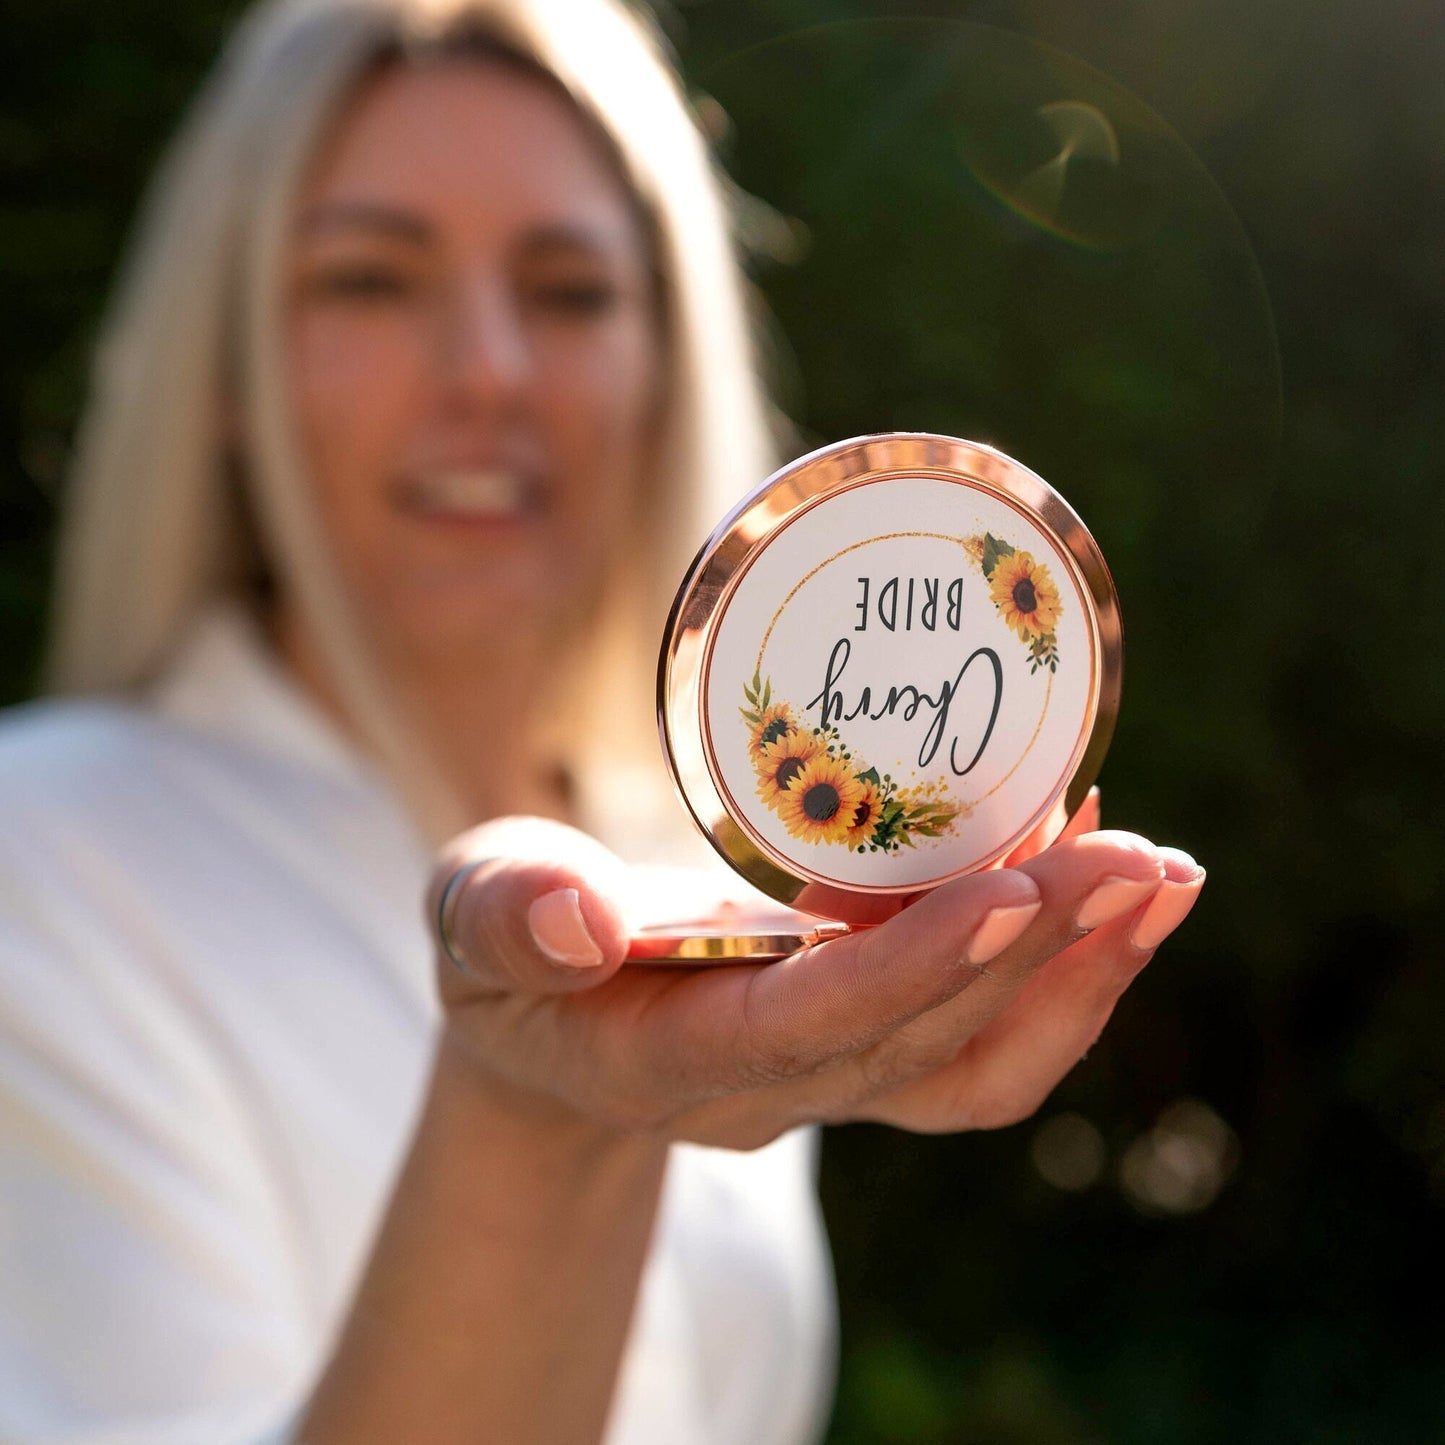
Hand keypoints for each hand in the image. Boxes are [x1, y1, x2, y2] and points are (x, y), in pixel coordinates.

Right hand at [426, 801, 1203, 1148]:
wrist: (554, 1019)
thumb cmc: (511, 947)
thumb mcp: (469, 916)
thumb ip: (502, 915)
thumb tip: (576, 916)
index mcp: (666, 1057)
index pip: (803, 1030)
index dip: (909, 969)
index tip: (1011, 883)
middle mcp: (770, 1089)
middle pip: (924, 1047)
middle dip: (1036, 953)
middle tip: (1135, 855)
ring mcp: (833, 1081)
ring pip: (979, 1066)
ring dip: (1082, 977)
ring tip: (1162, 878)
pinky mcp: (873, 1053)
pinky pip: (987, 1045)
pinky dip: (1067, 979)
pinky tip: (1117, 895)